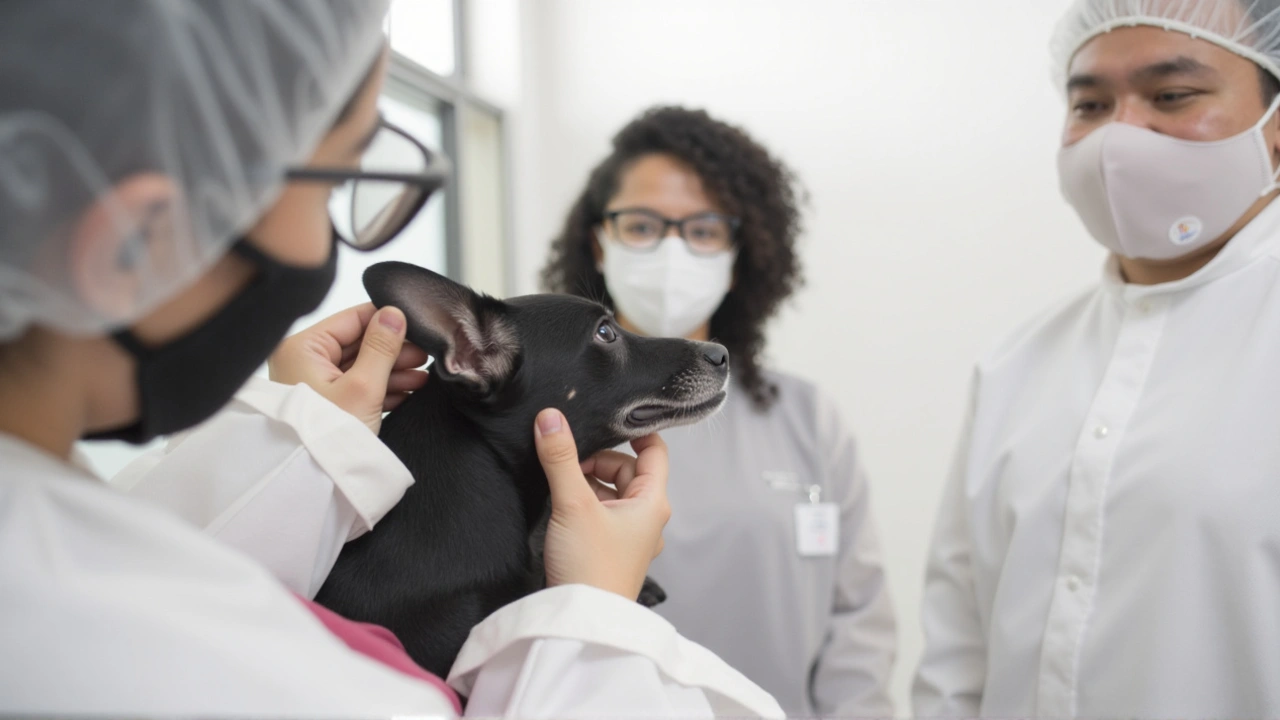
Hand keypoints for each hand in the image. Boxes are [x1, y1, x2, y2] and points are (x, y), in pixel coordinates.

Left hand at [269, 303, 428, 433]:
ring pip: (361, 365)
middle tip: (425, 355)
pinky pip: (358, 386)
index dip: (387, 321)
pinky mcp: (326, 403)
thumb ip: (382, 347)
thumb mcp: (363, 387)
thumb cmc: (328, 436)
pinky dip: (383, 388)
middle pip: (358, 343)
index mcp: (303, 347)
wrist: (314, 484)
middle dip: (394, 351)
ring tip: (423, 377)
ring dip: (393, 371)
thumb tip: (394, 313)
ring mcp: (314, 383)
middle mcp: (304, 360)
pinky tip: (409, 390)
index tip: (416, 325)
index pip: (352, 319)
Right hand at [534, 408, 669, 599]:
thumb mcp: (573, 504)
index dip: (634, 431)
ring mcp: (631, 536)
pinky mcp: (612, 550)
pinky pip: (602, 514)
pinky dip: (584, 504)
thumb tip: (550, 418)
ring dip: (587, 483)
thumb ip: (560, 458)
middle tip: (567, 464)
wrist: (582, 622)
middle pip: (628, 469)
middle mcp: (647, 517)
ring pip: (612, 492)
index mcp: (652, 502)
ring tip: (561, 488)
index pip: (654, 450)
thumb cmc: (590, 569)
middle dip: (597, 461)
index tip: (607, 421)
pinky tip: (562, 509)